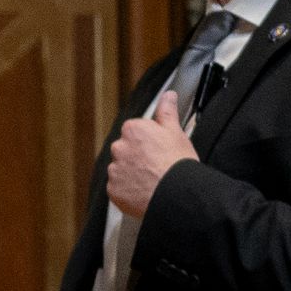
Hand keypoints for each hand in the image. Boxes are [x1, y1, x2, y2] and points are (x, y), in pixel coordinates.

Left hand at [106, 90, 197, 217]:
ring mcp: (114, 169)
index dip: (148, 142)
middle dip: (138, 157)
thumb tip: (168, 95)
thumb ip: (167, 111)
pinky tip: (144, 191)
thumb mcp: (176, 132)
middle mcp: (119, 147)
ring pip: (121, 169)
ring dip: (132, 174)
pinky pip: (118, 188)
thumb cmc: (177, 163)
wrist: (175, 194)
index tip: (158, 150)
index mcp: (132, 130)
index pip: (135, 132)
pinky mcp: (113, 189)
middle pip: (126, 150)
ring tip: (152, 181)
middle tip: (156, 166)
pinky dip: (128, 190)